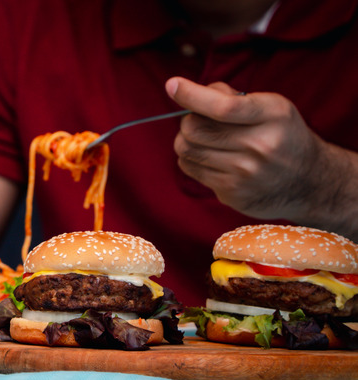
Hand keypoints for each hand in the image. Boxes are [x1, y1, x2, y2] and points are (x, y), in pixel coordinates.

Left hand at [165, 76, 338, 220]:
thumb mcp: (271, 106)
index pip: (223, 107)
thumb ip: (232, 96)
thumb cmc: (281, 135)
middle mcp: (259, 146)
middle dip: (188, 120)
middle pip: (194, 129)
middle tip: (200, 120)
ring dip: (186, 140)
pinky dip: (192, 159)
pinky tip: (211, 157)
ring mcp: (245, 173)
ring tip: (205, 138)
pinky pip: (190, 169)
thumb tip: (188, 91)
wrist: (308, 181)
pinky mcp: (232, 193)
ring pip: (186, 150)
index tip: (173, 84)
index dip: (192, 95)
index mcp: (271, 116)